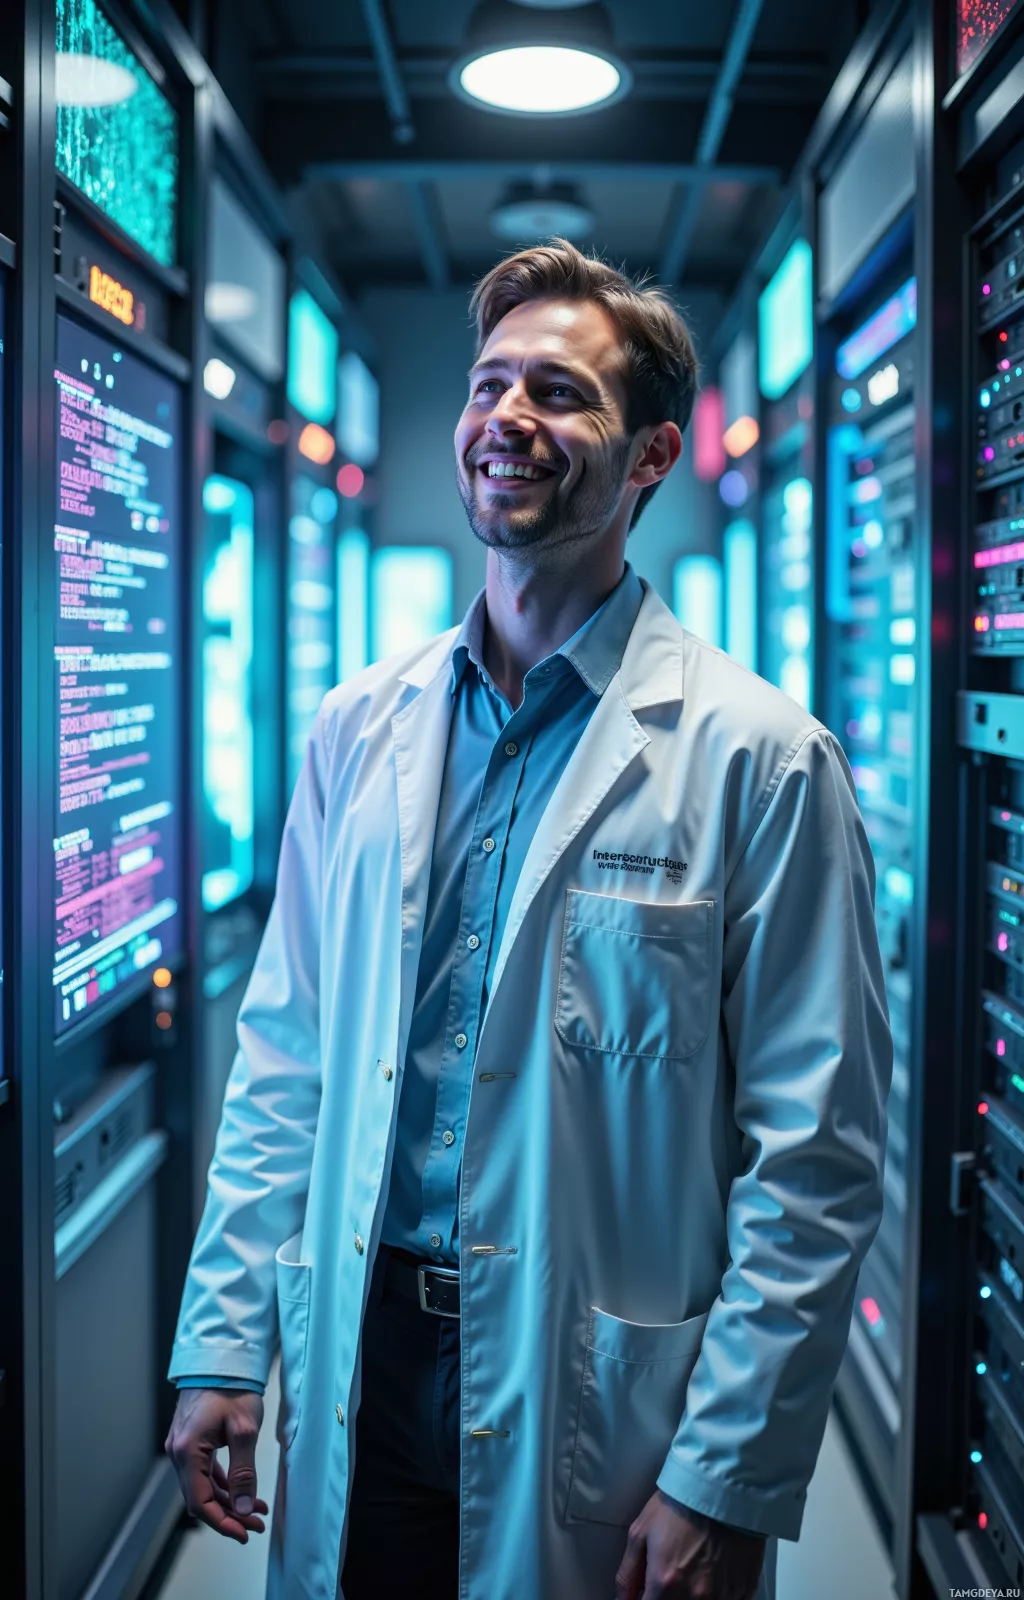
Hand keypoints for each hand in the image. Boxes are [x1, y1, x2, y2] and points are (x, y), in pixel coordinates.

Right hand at [165, 1389, 269, 1543]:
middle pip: (200, 1497)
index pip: (199, 1502)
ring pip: (203, 1485)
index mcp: (187, 1451)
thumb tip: (243, 1508)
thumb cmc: (231, 1387)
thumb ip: (243, 1473)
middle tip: (255, 1524)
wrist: (222, 1356)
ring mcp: (183, 1445)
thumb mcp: (244, 1431)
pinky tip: (242, 1490)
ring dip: (228, 1499)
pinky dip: (223, 1482)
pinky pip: (204, 1470)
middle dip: (229, 1514)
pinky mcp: (191, 1439)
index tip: (243, 1533)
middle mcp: (179, 1451)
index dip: (221, 1523)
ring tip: (255, 1509)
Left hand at [615, 1490, 765, 1599]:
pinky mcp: (745, 1588)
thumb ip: (628, 1574)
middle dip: (668, 1598)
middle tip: (669, 1579)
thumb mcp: (640, 1533)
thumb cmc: (680, 1504)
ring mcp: (723, 1595)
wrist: (721, 1484)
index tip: (646, 1592)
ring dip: (692, 1597)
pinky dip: (718, 1595)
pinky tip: (713, 1575)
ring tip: (693, 1571)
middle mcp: (695, 1596)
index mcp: (666, 1582)